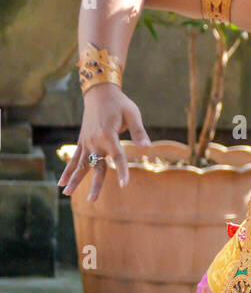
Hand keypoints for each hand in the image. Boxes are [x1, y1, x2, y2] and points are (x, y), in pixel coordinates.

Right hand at [57, 85, 152, 201]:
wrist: (99, 92)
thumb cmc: (119, 103)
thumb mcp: (133, 114)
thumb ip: (139, 132)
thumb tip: (147, 148)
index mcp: (108, 134)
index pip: (117, 156)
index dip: (122, 170)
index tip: (124, 184)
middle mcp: (95, 140)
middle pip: (96, 166)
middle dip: (95, 184)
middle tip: (93, 200)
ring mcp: (86, 142)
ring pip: (80, 164)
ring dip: (74, 179)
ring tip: (66, 194)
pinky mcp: (82, 141)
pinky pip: (74, 158)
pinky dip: (67, 170)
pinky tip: (62, 183)